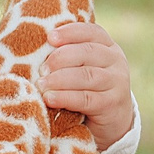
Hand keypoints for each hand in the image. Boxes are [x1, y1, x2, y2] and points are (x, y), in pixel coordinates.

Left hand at [38, 21, 136, 149]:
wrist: (112, 122)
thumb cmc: (88, 89)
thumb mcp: (82, 69)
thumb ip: (68, 57)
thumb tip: (36, 48)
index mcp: (108, 46)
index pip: (91, 32)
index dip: (70, 32)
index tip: (49, 37)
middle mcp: (116, 61)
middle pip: (87, 52)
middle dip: (60, 58)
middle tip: (41, 69)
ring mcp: (117, 82)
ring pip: (86, 75)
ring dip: (59, 79)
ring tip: (41, 85)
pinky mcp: (112, 104)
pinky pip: (86, 98)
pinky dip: (65, 97)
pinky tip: (49, 98)